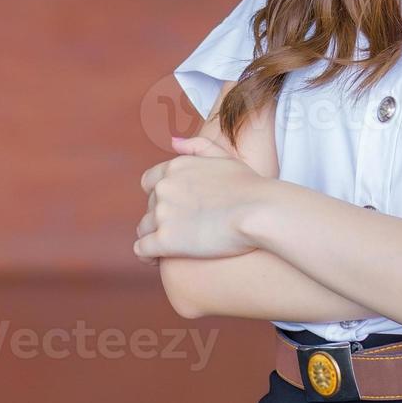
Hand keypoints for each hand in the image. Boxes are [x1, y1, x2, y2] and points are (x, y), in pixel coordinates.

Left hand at [135, 136, 265, 260]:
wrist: (260, 211)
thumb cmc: (249, 187)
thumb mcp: (224, 156)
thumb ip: (197, 145)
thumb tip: (172, 142)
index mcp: (175, 167)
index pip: (149, 182)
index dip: (161, 197)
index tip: (175, 209)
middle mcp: (163, 188)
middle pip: (149, 206)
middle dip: (162, 217)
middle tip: (185, 230)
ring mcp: (162, 214)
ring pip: (143, 228)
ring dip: (154, 237)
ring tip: (171, 249)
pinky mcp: (165, 240)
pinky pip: (141, 250)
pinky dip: (147, 256)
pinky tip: (159, 261)